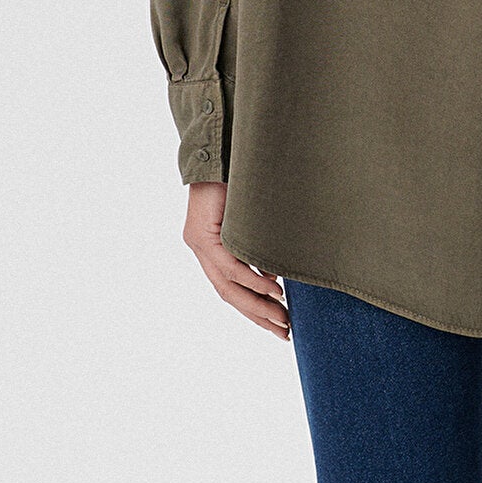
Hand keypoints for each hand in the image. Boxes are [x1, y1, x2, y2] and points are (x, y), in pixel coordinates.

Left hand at [183, 181, 289, 339]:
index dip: (254, 309)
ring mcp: (199, 243)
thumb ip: (257, 249)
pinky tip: (273, 291)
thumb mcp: (251, 222)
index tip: (276, 325)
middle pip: (229, 294)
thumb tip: (274, 275)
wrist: (221, 150)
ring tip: (280, 318)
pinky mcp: (202, 234)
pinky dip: (252, 280)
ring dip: (257, 304)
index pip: (231, 288)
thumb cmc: (239, 182)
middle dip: (258, 315)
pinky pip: (230, 265)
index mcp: (211, 247)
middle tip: (282, 332)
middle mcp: (201, 249)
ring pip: (228, 285)